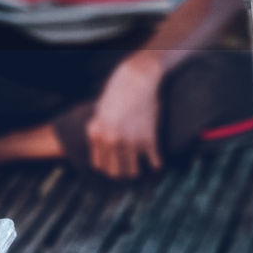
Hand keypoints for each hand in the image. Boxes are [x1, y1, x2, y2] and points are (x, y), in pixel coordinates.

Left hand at [85, 52, 163, 178]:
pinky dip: (156, 165)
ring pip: (133, 172)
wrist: (136, 79)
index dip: (107, 166)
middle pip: (115, 173)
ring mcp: (131, 141)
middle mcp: (112, 141)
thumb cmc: (117, 92)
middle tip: (128, 168)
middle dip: (121, 172)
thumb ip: (96, 129)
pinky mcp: (149, 139)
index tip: (115, 165)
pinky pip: (154, 163)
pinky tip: (156, 163)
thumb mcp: (99, 111)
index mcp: (98, 134)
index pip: (99, 165)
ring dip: (137, 172)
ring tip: (141, 167)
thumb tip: (96, 144)